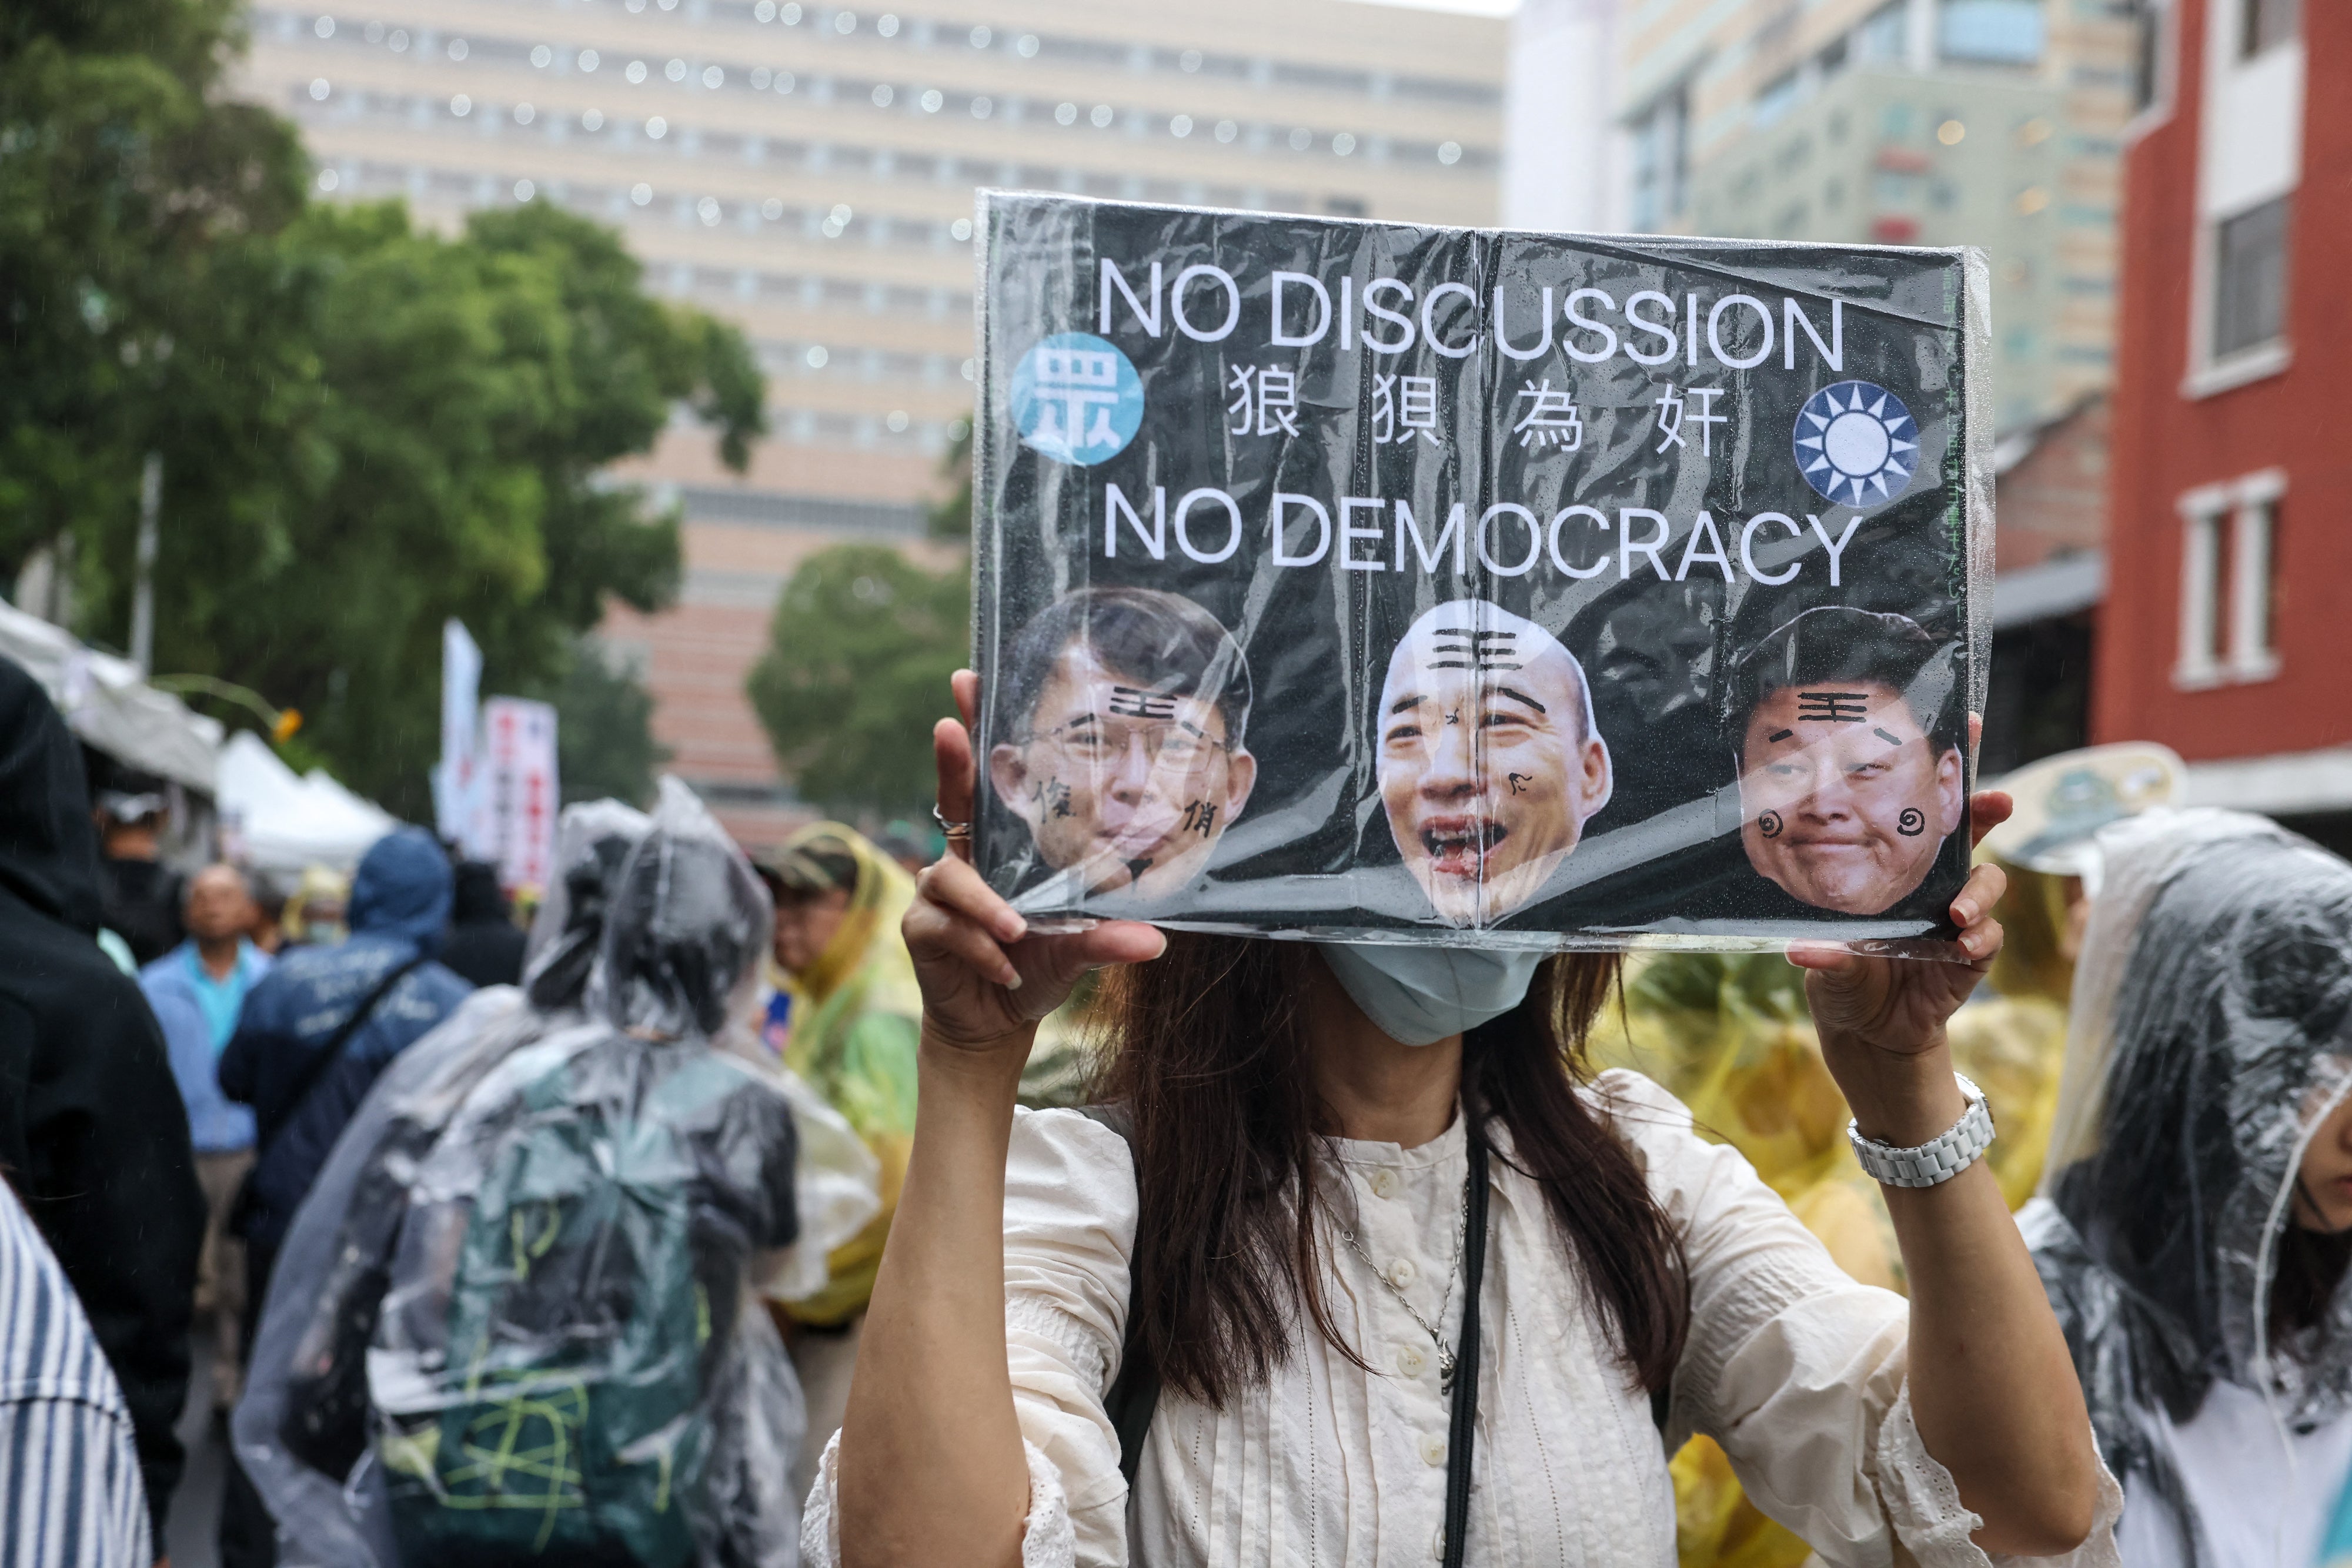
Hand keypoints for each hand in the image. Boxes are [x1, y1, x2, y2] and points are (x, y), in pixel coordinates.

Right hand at [906, 670, 1164, 1060]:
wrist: (999, 1019)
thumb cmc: (1037, 964)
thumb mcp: (1077, 948)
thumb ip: (1106, 938)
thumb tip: (1155, 941)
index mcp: (1001, 846)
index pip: (988, 782)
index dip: (978, 734)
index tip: (970, 684)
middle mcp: (965, 857)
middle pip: (952, 797)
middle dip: (951, 760)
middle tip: (950, 726)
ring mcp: (938, 891)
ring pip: (952, 879)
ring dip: (986, 905)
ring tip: (1017, 931)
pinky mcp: (921, 929)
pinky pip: (949, 928)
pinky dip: (982, 948)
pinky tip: (1008, 967)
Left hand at [1790, 781, 2011, 1143]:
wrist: (1862, 1028)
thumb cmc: (1841, 973)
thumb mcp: (1825, 959)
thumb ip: (1825, 952)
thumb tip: (1800, 950)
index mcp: (1897, 869)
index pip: (1923, 815)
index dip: (1945, 776)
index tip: (1962, 731)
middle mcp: (1932, 885)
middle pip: (1971, 836)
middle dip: (1987, 812)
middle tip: (1998, 802)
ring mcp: (1956, 919)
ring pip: (1987, 885)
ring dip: (1978, 892)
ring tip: (1959, 910)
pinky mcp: (1968, 958)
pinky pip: (1986, 941)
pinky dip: (1979, 940)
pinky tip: (1964, 944)